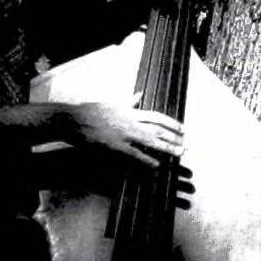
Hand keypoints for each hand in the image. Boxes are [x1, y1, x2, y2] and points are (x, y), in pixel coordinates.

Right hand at [63, 102, 186, 166]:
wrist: (74, 120)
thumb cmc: (91, 111)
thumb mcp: (112, 103)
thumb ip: (128, 102)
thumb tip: (139, 95)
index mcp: (130, 112)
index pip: (157, 117)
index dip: (172, 123)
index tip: (182, 129)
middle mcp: (131, 122)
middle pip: (158, 130)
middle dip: (174, 137)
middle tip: (186, 144)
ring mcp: (124, 135)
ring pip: (151, 142)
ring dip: (167, 148)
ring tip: (179, 153)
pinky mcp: (116, 147)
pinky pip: (136, 155)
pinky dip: (147, 160)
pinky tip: (157, 165)